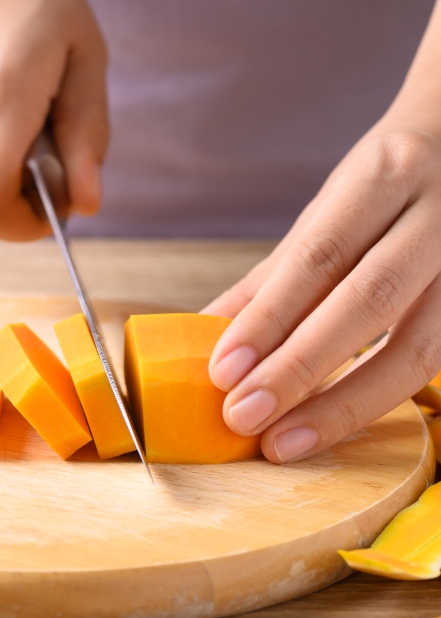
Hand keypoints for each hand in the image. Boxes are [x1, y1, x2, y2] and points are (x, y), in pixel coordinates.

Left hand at [204, 125, 440, 462]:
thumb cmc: (388, 188)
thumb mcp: (328, 212)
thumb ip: (272, 278)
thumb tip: (200, 337)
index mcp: (385, 177)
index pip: (319, 256)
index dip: (269, 318)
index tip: (222, 370)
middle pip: (368, 300)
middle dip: (299, 367)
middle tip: (243, 416)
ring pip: (419, 345)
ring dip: (345, 402)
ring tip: (284, 440)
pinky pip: (439, 359)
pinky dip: (382, 399)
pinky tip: (335, 424)